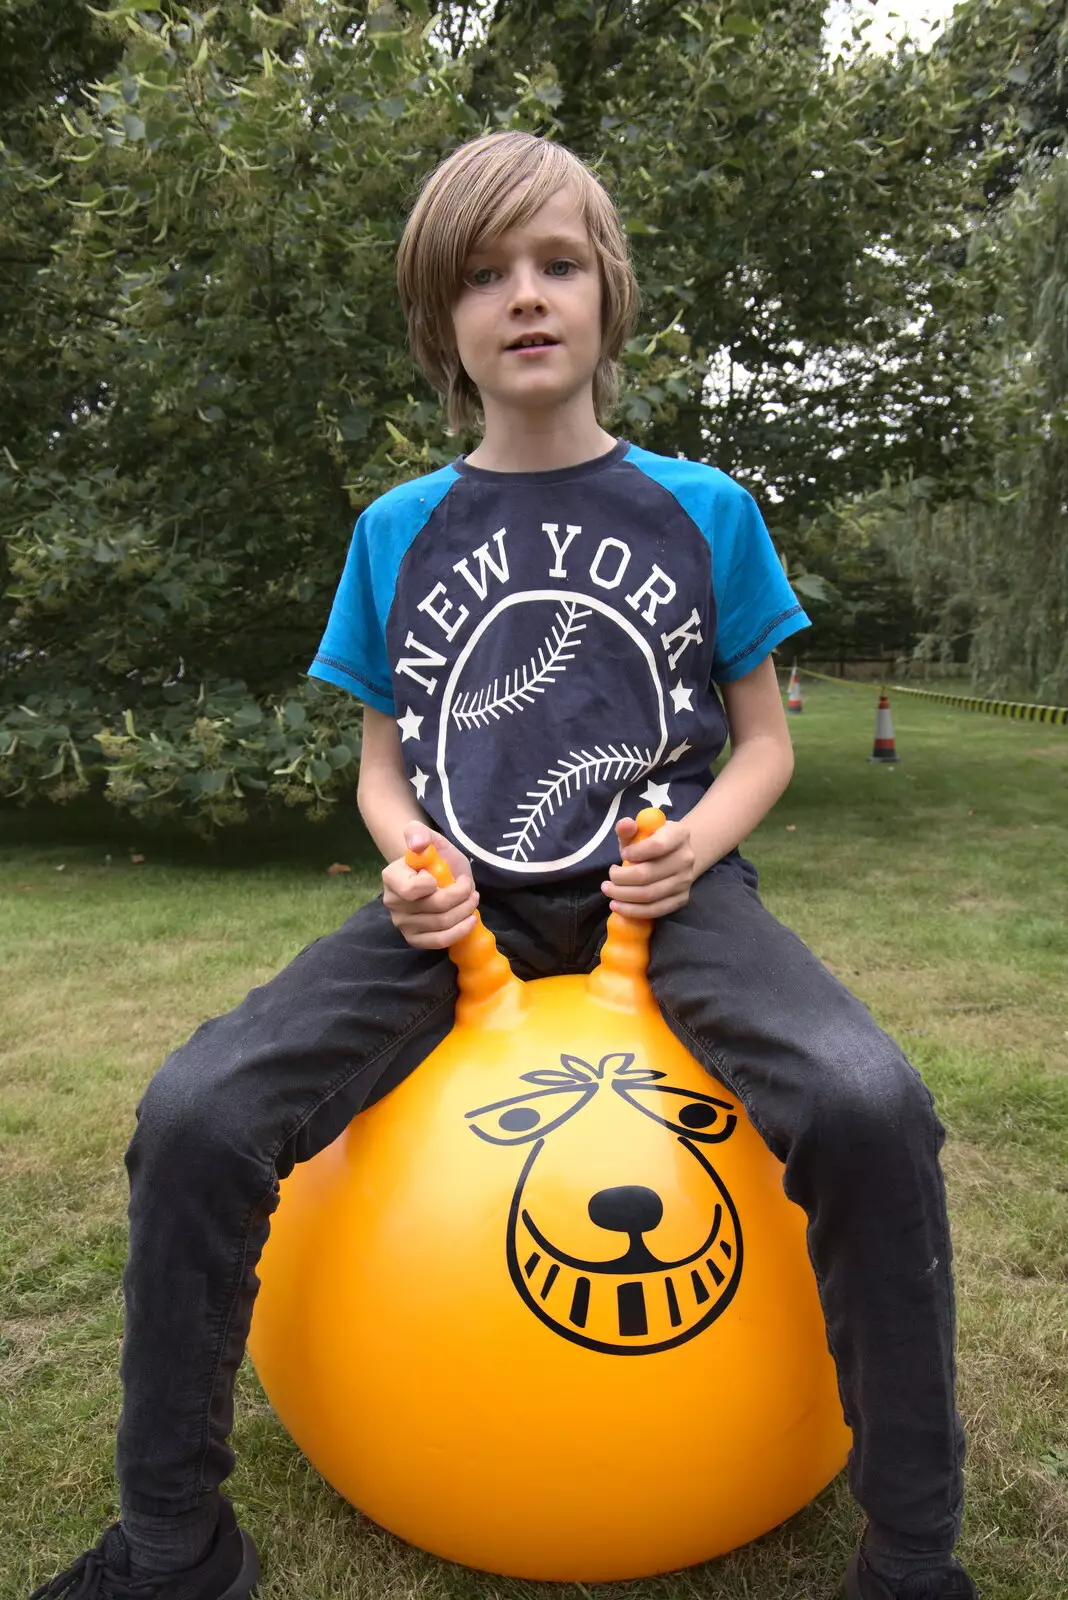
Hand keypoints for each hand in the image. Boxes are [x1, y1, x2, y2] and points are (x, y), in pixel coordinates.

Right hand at [382, 824, 478, 948]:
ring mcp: (402, 924)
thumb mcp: (430, 838)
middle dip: (461, 896)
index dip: (435, 883)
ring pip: (442, 924)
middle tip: (471, 887)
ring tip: (472, 899)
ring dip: (465, 910)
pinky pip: (439, 942)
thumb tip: (418, 843)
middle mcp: (392, 903)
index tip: (447, 874)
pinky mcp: (415, 939)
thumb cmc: (432, 857)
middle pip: (435, 908)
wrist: (432, 875)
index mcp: (391, 877)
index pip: (412, 889)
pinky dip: (459, 931)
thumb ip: (418, 832)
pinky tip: (471, 920)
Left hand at [602, 816, 696, 918]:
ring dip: (623, 896)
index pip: (658, 846)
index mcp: (679, 834)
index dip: (636, 852)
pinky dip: (633, 911)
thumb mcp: (640, 831)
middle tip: (606, 880)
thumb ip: (629, 828)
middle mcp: (687, 858)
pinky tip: (618, 906)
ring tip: (608, 891)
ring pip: (650, 895)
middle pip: (649, 874)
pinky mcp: (682, 899)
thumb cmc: (652, 841)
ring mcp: (686, 881)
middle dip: (621, 879)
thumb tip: (625, 824)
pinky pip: (656, 910)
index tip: (622, 855)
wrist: (675, 856)